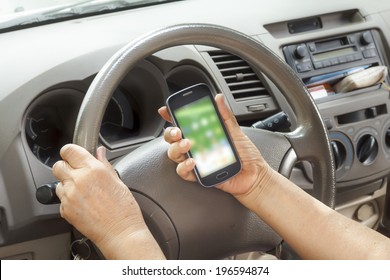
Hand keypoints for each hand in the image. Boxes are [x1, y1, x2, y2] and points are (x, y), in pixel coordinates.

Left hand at [52, 144, 163, 258]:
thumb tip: (99, 152)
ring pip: (58, 183)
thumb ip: (104, 164)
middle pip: (58, 165)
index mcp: (93, 170)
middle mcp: (78, 181)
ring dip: (67, 184)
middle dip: (66, 167)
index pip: (69, 150)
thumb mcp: (118, 181)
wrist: (120, 232)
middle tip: (78, 172)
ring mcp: (69, 196)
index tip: (74, 154)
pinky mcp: (65, 210)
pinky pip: (61, 199)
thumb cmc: (124, 210)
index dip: (70, 151)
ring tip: (83, 191)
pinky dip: (69, 199)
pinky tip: (83, 203)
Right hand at [158, 94, 276, 208]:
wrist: (254, 175)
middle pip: (172, 139)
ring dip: (177, 148)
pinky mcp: (198, 175)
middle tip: (178, 131)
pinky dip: (184, 166)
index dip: (171, 116)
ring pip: (174, 154)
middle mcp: (195, 147)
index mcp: (202, 134)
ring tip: (188, 144)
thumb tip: (219, 98)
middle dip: (170, 133)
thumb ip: (225, 115)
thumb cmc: (245, 154)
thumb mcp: (235, 131)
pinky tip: (192, 161)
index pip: (182, 123)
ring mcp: (195, 160)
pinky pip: (183, 172)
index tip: (166, 110)